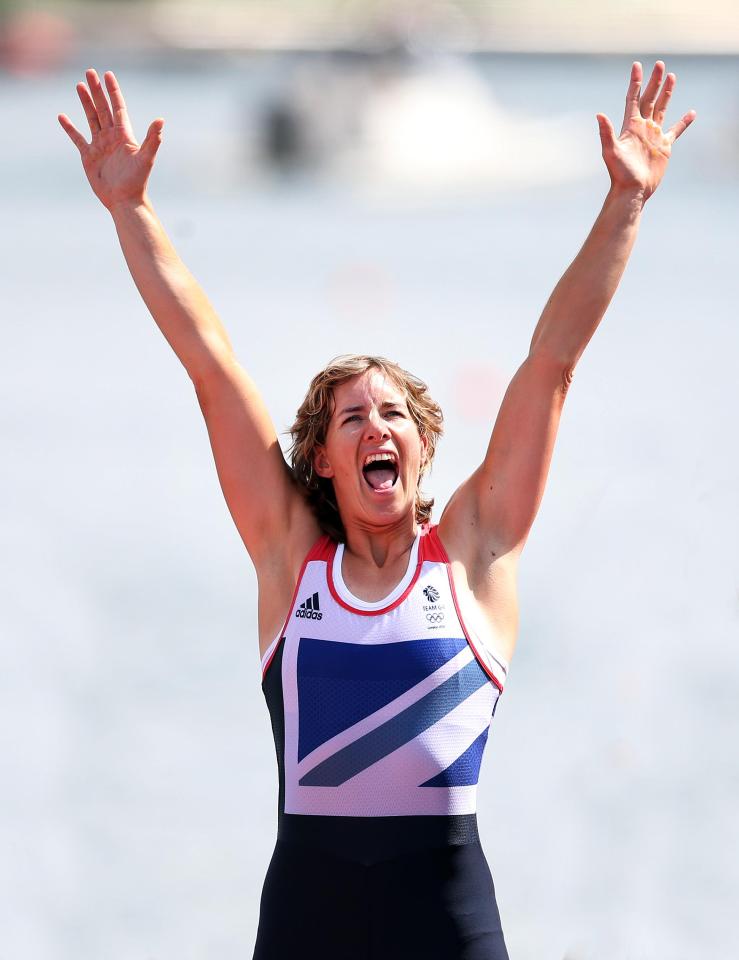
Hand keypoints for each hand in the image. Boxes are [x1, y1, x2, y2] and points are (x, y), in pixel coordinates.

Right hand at [58, 68, 163, 210]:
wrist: (124, 201)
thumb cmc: (137, 181)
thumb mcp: (146, 158)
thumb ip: (152, 139)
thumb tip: (161, 120)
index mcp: (124, 135)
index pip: (118, 108)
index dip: (113, 91)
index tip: (108, 75)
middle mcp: (112, 137)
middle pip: (103, 108)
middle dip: (97, 91)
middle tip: (90, 72)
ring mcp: (100, 146)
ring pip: (91, 118)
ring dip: (85, 102)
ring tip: (79, 85)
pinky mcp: (89, 156)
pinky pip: (77, 138)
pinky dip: (70, 128)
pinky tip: (62, 117)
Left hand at [596, 60, 695, 202]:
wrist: (632, 190)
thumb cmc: (620, 173)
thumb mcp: (611, 151)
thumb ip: (606, 132)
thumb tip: (599, 114)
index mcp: (630, 126)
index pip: (633, 98)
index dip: (635, 82)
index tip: (637, 66)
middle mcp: (642, 127)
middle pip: (650, 98)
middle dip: (654, 82)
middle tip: (660, 64)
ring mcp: (654, 136)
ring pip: (661, 109)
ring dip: (666, 93)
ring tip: (671, 77)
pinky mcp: (664, 146)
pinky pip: (676, 130)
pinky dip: (684, 122)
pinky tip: (691, 113)